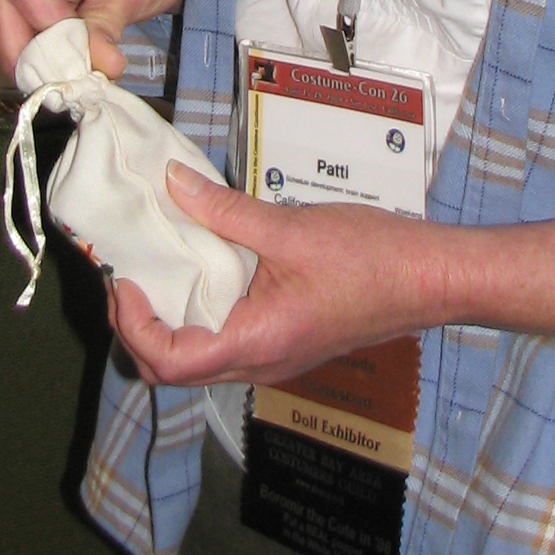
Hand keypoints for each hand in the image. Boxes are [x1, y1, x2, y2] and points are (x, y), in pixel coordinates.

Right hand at [0, 0, 214, 79]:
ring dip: (20, 50)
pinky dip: (22, 39)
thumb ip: (105, 29)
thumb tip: (94, 70)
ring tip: (58, 73)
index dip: (42, 26)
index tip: (77, 54)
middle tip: (61, 84)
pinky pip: (3, 12)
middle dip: (24, 52)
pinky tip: (50, 55)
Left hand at [105, 166, 443, 386]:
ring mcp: (273, 358)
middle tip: (131, 276)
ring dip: (168, 323)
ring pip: (198, 360)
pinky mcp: (284, 343)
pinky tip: (203, 270)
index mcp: (255, 342)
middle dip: (138, 328)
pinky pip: (225, 343)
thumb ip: (224, 211)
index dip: (132, 325)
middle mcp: (259, 363)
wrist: (430, 278)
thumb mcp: (290, 228)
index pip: (167, 361)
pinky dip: (200, 315)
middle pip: (173, 370)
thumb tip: (172, 183)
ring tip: (160, 270)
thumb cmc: (371, 258)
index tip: (125, 279)